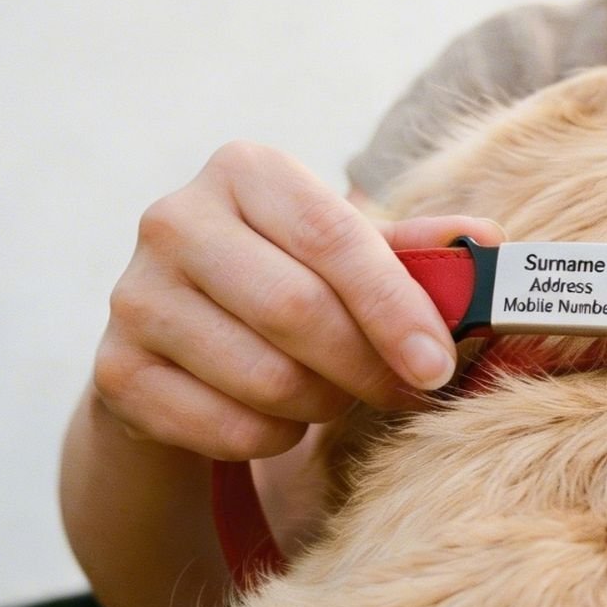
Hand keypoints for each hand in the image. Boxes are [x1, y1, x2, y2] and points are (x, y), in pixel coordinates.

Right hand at [92, 141, 503, 460]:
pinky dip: (273, 436)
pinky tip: (280, 414)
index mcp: (243, 170)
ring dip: (324, 403)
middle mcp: (174, 219)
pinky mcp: (116, 371)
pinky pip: (226, 428)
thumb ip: (419, 250)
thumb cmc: (288, 279)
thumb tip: (490, 244)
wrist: (180, 340)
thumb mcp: (351, 253)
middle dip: (368, 366)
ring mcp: (134, 296)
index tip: (439, 364)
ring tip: (336, 392)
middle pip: (298, 312)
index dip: (395, 307)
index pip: (334, 236)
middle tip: (407, 392)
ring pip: (265, 379)